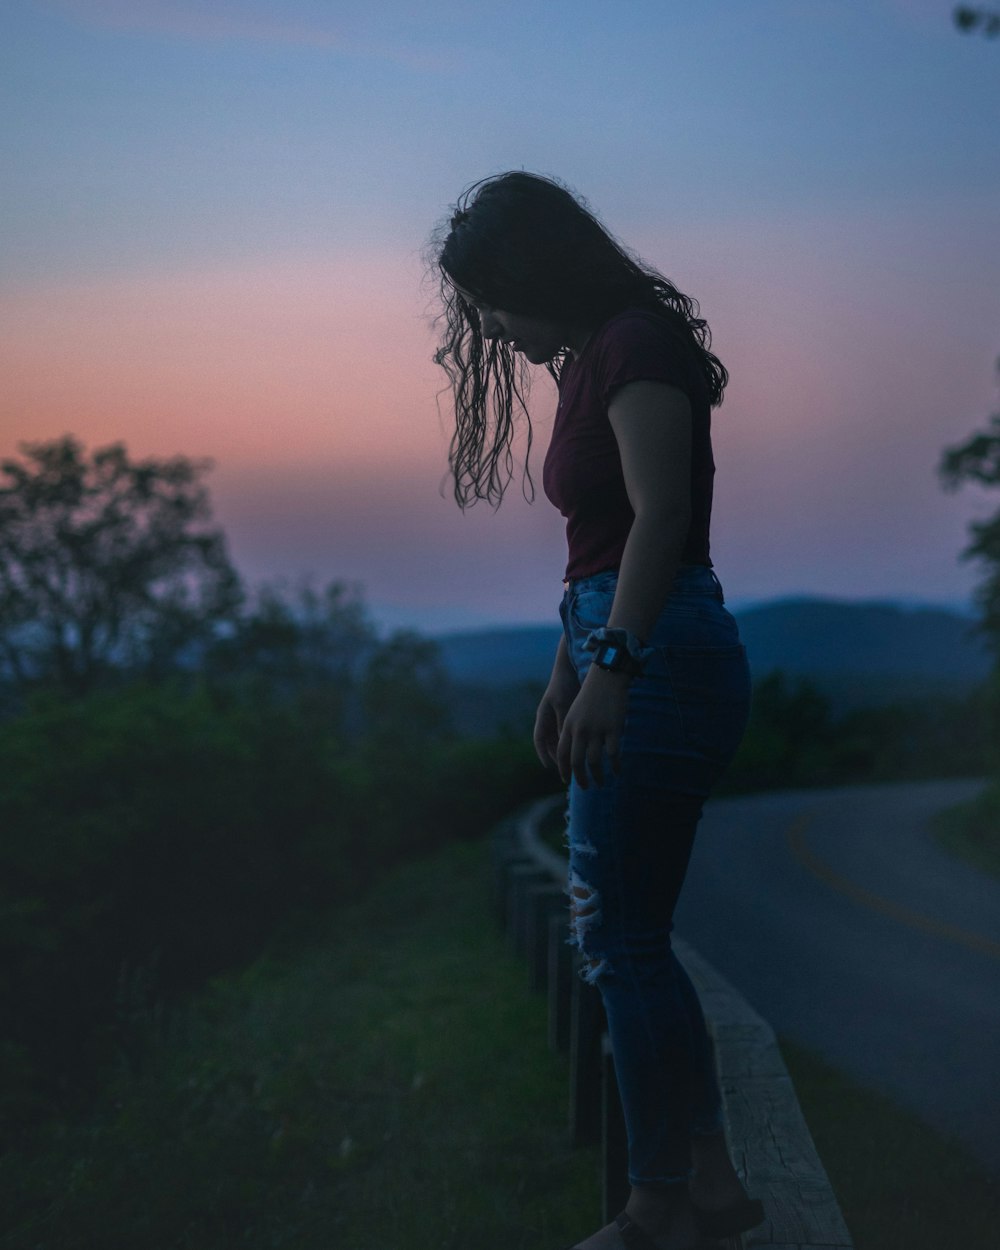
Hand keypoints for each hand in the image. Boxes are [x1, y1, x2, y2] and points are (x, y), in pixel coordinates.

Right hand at [534, 679, 577, 770]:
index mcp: (543, 716)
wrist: (571, 669)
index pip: (539, 740)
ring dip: (566, 751)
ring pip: (560, 740)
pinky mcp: (569, 714)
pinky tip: (585, 747)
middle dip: (557, 757)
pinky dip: (575, 741)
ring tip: (577, 763)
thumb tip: (564, 744)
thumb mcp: (562, 705)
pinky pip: (570, 732)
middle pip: (549, 743)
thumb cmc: (564, 684)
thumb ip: (562, 723)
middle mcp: (549, 718)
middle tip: (567, 770)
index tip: (551, 767)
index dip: (543, 754)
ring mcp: (558, 716)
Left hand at [556, 666, 629, 788]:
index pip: (562, 754)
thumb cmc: (591, 696)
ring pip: (594, 762)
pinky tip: (618, 772)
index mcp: (569, 726)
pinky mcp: (614, 729)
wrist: (606, 677)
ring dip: (598, 776)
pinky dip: (615, 766)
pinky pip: (613, 754)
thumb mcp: (575, 713)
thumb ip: (573, 731)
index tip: (567, 780)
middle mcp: (580, 730)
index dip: (564, 770)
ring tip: (602, 783)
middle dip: (580, 779)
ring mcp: (597, 730)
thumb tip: (573, 753)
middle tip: (585, 788)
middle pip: (576, 762)